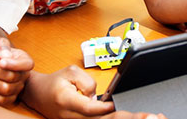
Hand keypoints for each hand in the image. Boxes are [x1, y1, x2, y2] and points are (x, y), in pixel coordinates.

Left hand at [0, 34, 33, 106]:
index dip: (14, 64)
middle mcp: (22, 74)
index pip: (28, 64)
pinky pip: (1, 100)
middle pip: (13, 77)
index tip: (0, 62)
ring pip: (6, 89)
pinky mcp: (8, 99)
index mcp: (22, 59)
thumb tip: (7, 55)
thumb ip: (0, 43)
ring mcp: (16, 88)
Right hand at [21, 66, 167, 118]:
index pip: (90, 108)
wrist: (39, 94)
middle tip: (147, 116)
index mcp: (68, 102)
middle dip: (124, 118)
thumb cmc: (56, 82)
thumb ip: (87, 81)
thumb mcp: (70, 72)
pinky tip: (133, 118)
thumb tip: (100, 94)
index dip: (104, 107)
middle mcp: (73, 117)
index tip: (115, 103)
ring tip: (147, 117)